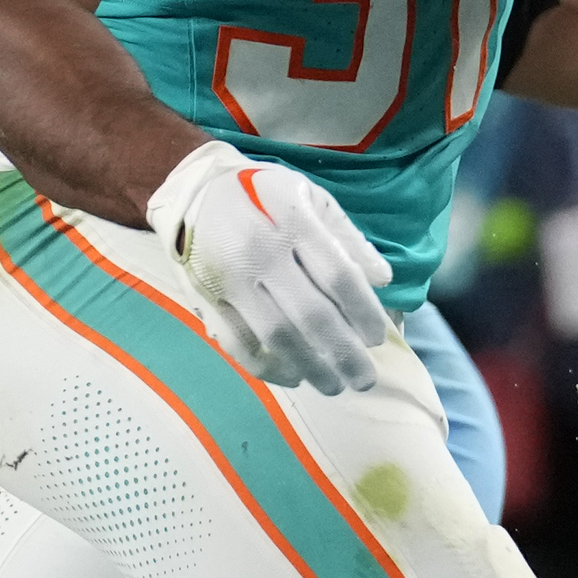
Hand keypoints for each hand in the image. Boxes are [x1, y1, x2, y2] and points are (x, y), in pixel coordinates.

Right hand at [147, 146, 392, 394]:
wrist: (194, 191)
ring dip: (310, 367)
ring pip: (276, 336)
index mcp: (294, 222)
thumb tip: (382, 280)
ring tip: (334, 386)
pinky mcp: (206, 298)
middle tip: (365, 381)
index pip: (339, 276)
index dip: (363, 313)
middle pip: (311, 314)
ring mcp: (230, 279)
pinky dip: (266, 367)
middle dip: (343, 354)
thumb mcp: (311, 198)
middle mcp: (261, 252)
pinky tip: (292, 376)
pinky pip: (238, 343)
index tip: (377, 338)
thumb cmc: (264, 194)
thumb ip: (347, 237)